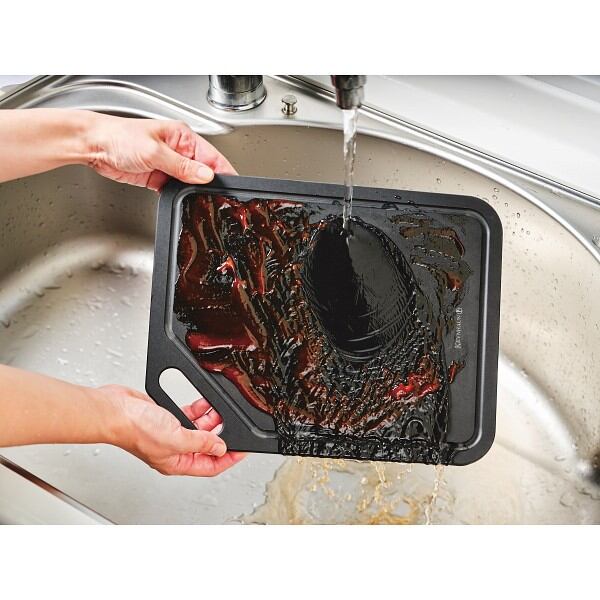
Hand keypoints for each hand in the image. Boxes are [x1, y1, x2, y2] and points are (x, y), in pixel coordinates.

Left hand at [85, 114, 236, 190]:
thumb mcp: (155, 151)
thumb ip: (182, 166)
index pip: (212, 157)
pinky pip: (176, 190)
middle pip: (204, 172)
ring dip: (193, 191)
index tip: (233, 187)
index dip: (224, 172)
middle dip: (209, 185)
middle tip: (218, 200)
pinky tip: (182, 201)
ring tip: (200, 202)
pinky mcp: (159, 178)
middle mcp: (178, 151)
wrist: (93, 146)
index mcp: (182, 137)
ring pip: (190, 183)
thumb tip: (206, 175)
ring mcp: (169, 165)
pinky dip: (180, 197)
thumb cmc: (119, 137)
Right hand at [95, 384, 245, 476]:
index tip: (243, 450)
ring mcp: (169, 434)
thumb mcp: (177, 438)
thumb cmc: (135, 429)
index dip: (228, 458)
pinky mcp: (165, 418)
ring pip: (198, 430)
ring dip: (210, 420)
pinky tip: (203, 403)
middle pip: (205, 447)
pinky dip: (198, 410)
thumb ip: (201, 442)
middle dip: (220, 435)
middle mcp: (173, 451)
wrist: (114, 411)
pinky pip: (188, 416)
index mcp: (176, 463)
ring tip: (219, 410)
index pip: (210, 466)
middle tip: (230, 424)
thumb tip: (220, 447)